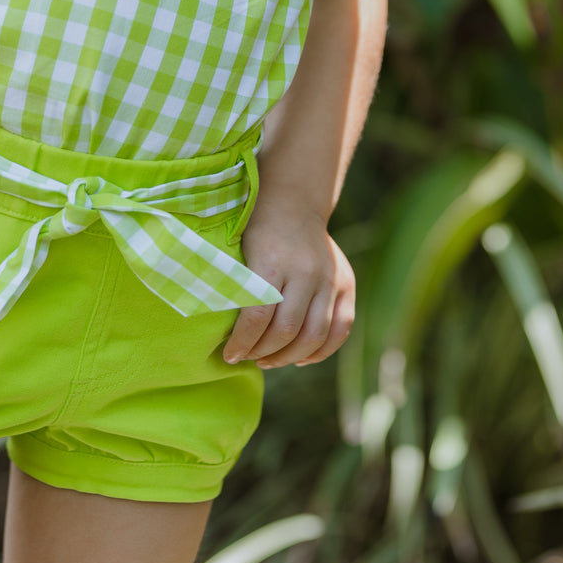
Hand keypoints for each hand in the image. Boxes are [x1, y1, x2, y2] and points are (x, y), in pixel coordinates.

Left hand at [222, 206, 354, 368]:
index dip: (242, 342)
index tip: (229, 355)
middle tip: (248, 358)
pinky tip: (300, 358)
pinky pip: (341, 328)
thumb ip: (235, 286)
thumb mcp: (239, 249)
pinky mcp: (346, 283)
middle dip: (263, 352)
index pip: (257, 316)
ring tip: (269, 360)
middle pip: (286, 330)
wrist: (294, 201)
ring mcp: (330, 278)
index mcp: (273, 261)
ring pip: (314, 335)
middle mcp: (306, 271)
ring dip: (289, 356)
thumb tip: (215, 329)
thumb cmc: (257, 228)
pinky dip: (322, 350)